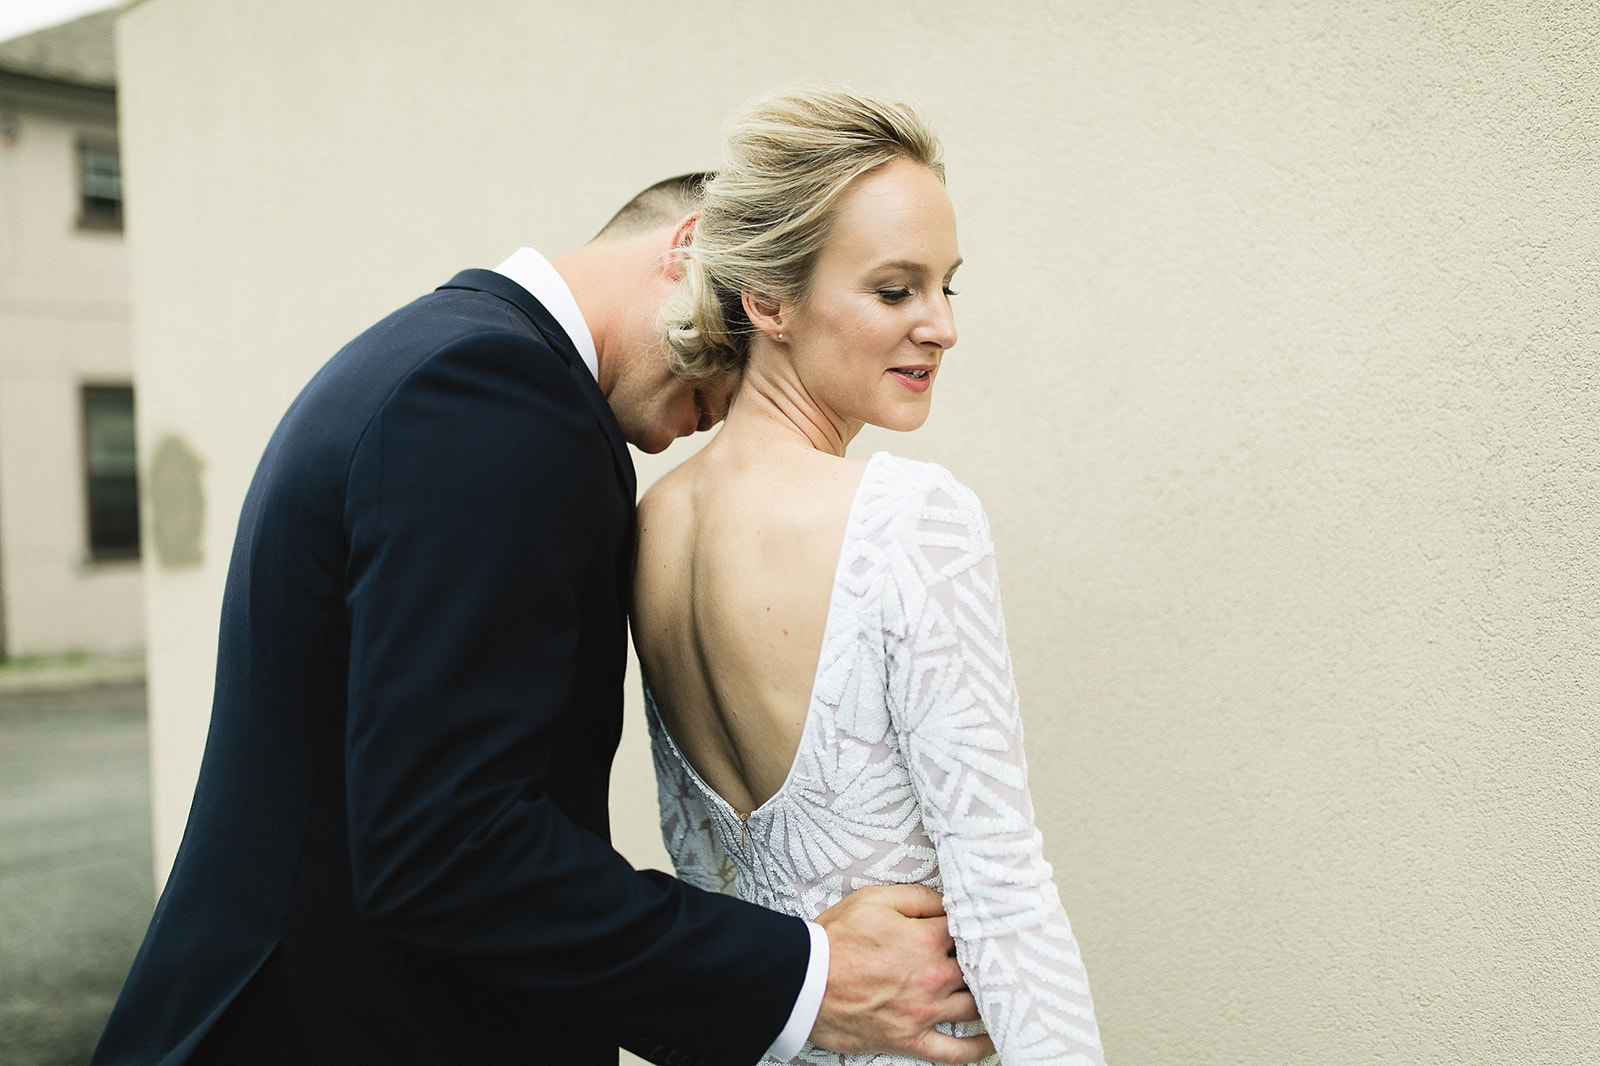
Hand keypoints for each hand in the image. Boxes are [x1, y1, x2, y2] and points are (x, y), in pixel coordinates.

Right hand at [810, 884, 995, 1063]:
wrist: (804, 983)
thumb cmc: (834, 939)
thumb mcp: (873, 899)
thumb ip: (917, 897)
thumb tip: (946, 901)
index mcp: (926, 939)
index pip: (967, 928)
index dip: (972, 923)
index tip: (977, 924)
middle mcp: (933, 976)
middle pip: (977, 967)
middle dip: (984, 959)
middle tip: (991, 955)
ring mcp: (925, 1012)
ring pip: (975, 1006)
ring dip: (986, 996)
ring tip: (994, 989)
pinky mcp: (912, 1040)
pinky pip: (956, 1053)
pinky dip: (980, 1047)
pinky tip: (992, 1038)